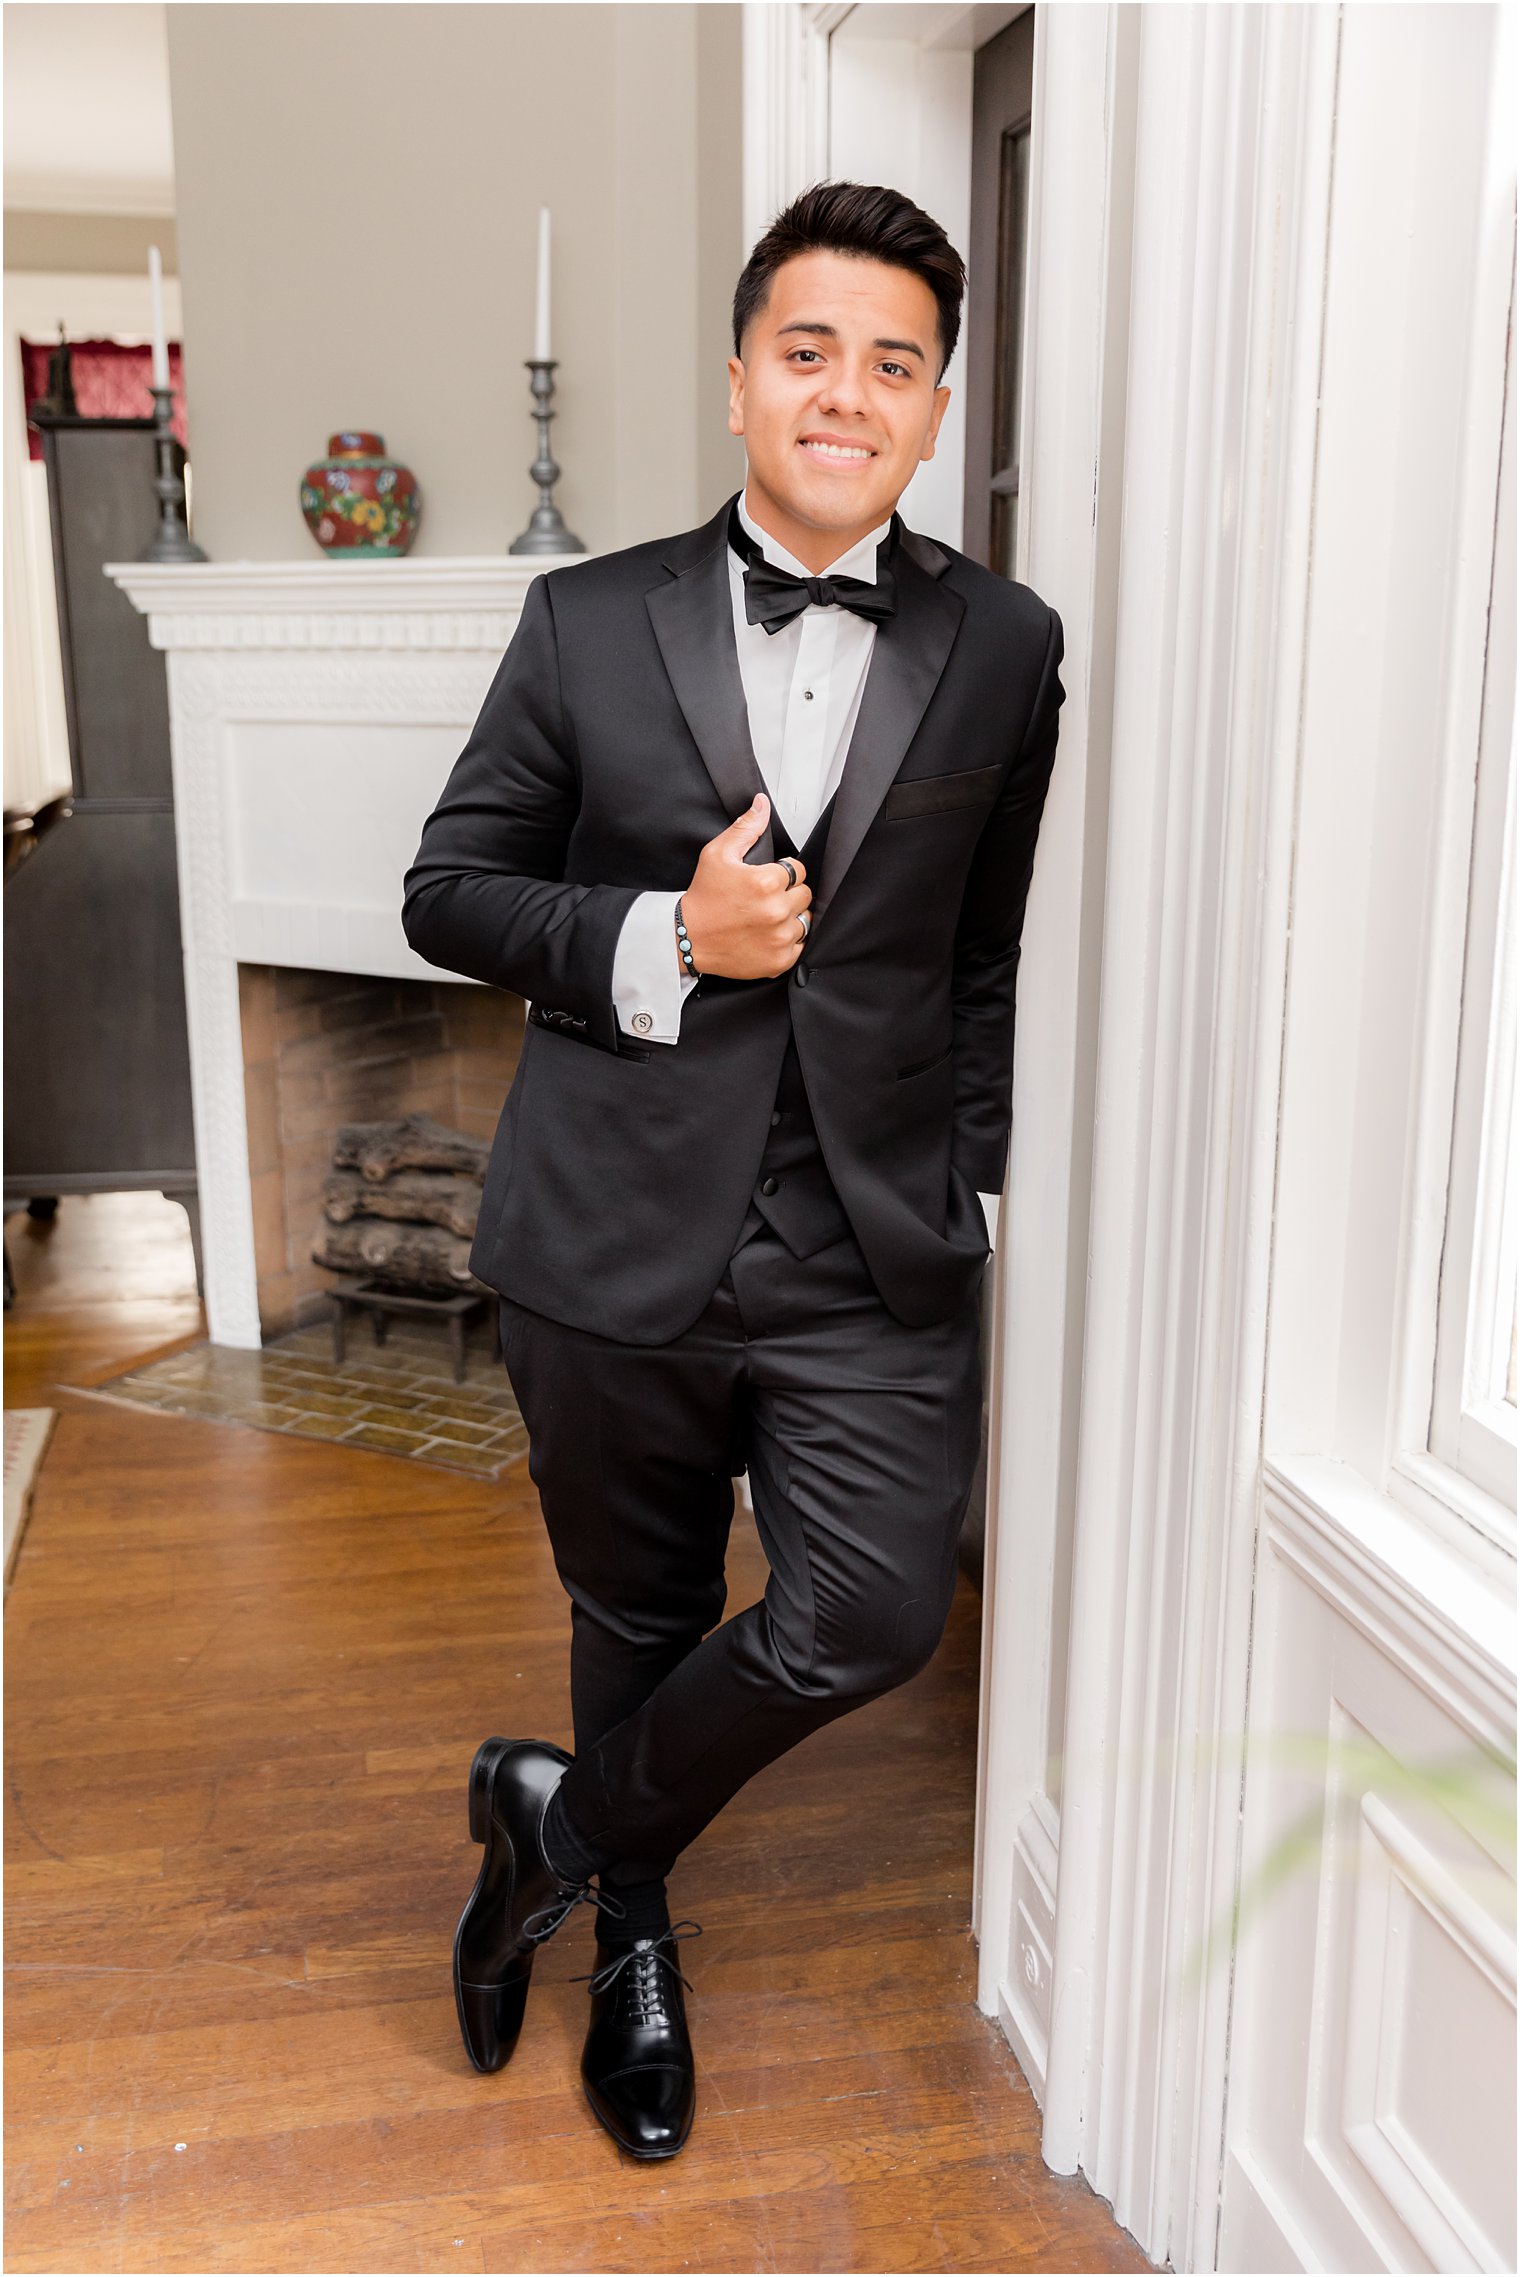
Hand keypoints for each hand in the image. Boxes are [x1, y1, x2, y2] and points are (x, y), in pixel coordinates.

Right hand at [677, 793, 812, 978]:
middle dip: (789, 893)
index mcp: (766, 882)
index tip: (767, 879)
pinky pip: (800, 946)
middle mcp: (776, 911)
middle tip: (765, 898)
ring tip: (767, 916)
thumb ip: (745, 828)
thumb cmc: (702, 897)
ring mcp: (779, 938)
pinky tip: (768, 935)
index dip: (783, 871)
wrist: (687, 938)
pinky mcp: (778, 960)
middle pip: (805, 894)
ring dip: (791, 916)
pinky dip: (788, 941)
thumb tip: (762, 804)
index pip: (798, 869)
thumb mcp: (717, 854)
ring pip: (804, 920)